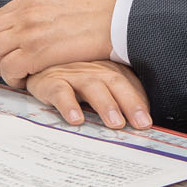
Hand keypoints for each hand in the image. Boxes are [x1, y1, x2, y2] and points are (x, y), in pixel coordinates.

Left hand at [0, 0, 117, 86]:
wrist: (116, 19)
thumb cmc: (99, 14)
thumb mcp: (64, 2)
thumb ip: (46, 12)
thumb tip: (41, 26)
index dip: (1, 38)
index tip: (10, 51)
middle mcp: (25, 13)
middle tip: (7, 67)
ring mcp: (28, 32)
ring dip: (1, 67)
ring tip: (17, 77)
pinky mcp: (35, 52)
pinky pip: (9, 68)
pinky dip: (12, 78)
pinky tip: (26, 82)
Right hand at [26, 61, 151, 129]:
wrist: (38, 63)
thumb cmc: (75, 78)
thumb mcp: (100, 84)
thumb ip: (120, 98)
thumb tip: (141, 123)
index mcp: (110, 68)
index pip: (131, 84)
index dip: (141, 102)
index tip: (148, 122)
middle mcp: (94, 69)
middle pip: (116, 82)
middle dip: (130, 103)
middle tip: (141, 124)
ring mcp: (73, 74)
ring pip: (92, 86)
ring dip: (106, 105)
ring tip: (116, 124)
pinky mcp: (51, 81)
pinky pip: (61, 91)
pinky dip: (69, 105)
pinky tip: (76, 119)